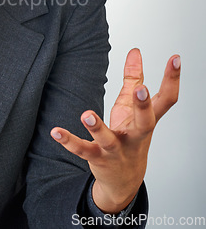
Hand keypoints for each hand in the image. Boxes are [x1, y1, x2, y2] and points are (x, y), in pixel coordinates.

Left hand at [50, 48, 179, 212]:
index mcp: (146, 121)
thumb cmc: (129, 138)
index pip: (166, 99)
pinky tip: (56, 131)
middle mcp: (135, 136)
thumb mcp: (132, 107)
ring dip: (97, 127)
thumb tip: (135, 52)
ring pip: (109, 140)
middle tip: (141, 90)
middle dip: (143, 106)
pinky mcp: (98, 158)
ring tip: (85, 114)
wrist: (124, 180)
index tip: (175, 58)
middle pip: (146, 122)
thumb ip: (133, 78)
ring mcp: (117, 149)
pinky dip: (69, 141)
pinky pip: (83, 150)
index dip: (172, 79)